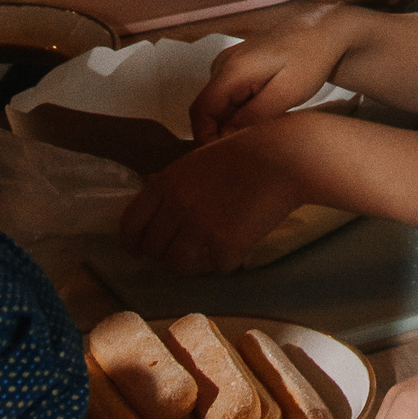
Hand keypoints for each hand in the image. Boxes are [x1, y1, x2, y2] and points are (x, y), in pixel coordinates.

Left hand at [119, 125, 311, 274]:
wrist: (286, 157)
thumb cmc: (247, 151)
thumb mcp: (199, 158)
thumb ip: (174, 179)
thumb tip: (149, 187)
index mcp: (166, 184)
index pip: (131, 225)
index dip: (133, 242)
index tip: (140, 250)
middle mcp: (177, 208)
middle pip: (154, 249)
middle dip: (166, 253)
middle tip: (185, 249)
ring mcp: (200, 228)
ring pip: (179, 265)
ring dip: (192, 262)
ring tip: (208, 252)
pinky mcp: (225, 245)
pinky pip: (215, 267)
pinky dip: (225, 261)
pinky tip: (236, 245)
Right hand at [191, 4, 355, 140]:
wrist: (325, 29)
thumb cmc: (311, 58)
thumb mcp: (287, 92)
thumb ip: (253, 116)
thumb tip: (225, 138)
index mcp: (231, 70)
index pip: (200, 111)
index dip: (207, 137)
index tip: (227, 156)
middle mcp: (222, 65)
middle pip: (208, 109)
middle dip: (222, 132)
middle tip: (249, 149)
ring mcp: (228, 64)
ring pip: (219, 105)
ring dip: (232, 123)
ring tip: (258, 134)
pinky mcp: (238, 66)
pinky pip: (229, 96)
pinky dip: (240, 111)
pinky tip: (262, 118)